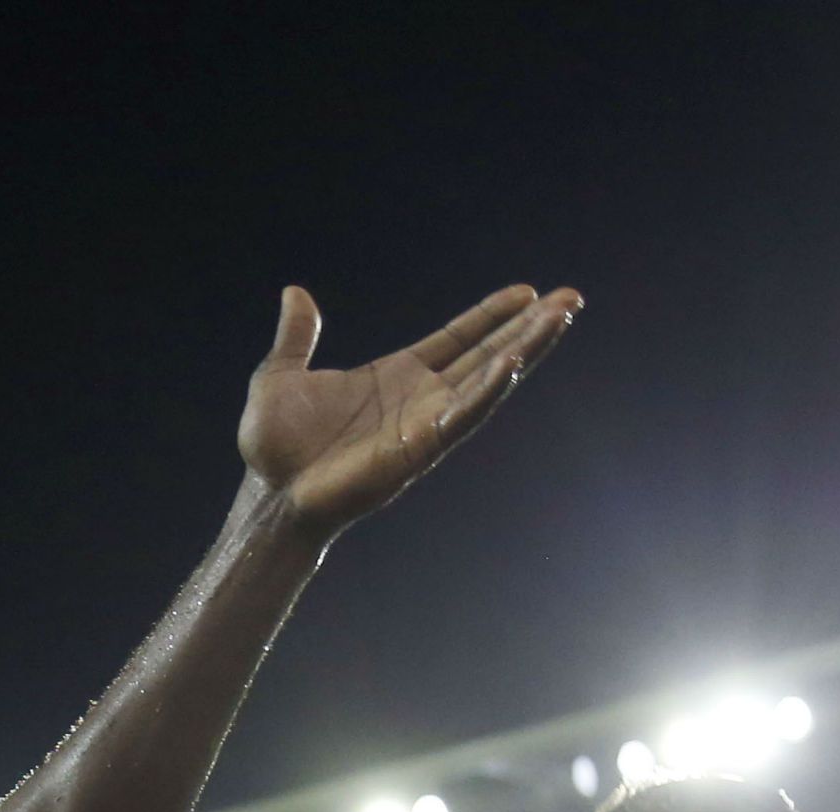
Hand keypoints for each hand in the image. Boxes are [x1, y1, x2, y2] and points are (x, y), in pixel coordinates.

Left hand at [238, 283, 578, 529]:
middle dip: (530, 327)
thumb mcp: (280, 375)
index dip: (491, 315)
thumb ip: (296, 336)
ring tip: (560, 318)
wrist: (269, 493)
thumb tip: (295, 294)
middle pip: (489, 354)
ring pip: (489, 380)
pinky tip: (515, 364)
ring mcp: (425, 422)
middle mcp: (421, 397)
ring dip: (526, 349)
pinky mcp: (420, 448)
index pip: (458, 339)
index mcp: (396, 375)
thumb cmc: (275, 445)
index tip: (527, 291)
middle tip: (570, 298)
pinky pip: (463, 415)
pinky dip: (489, 390)